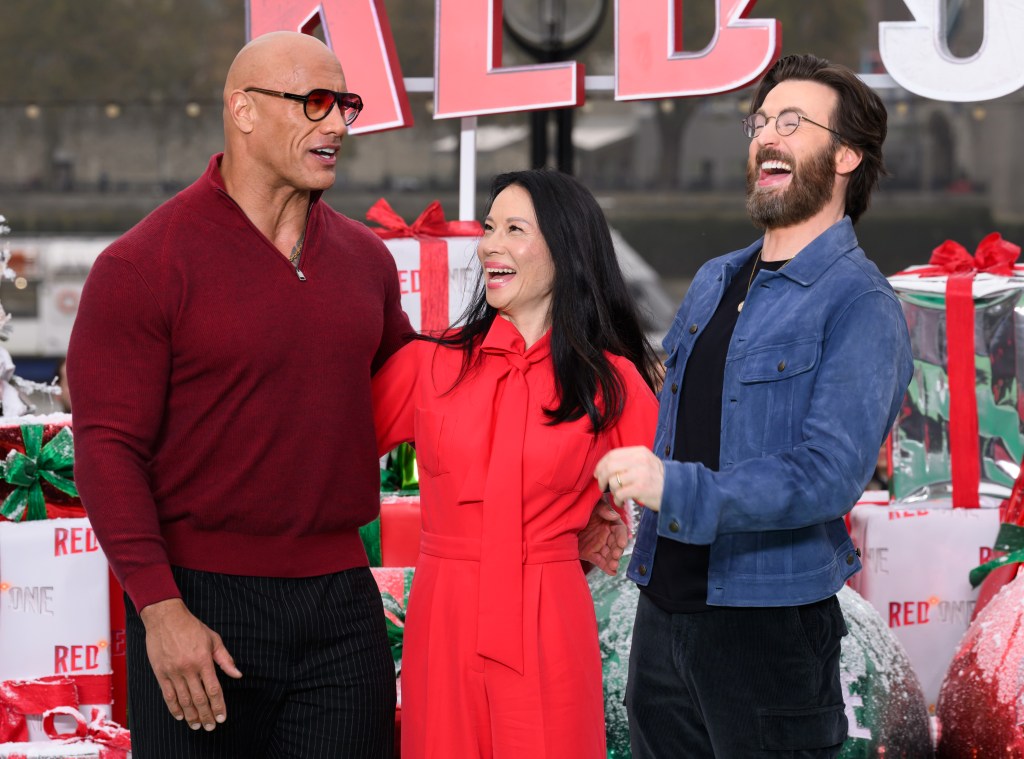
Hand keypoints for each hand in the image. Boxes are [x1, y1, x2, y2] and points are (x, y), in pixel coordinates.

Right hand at [140, 598, 242, 730]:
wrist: (165, 618)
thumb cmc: (192, 627)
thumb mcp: (213, 639)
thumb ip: (225, 659)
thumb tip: (238, 674)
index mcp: (204, 660)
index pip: (213, 689)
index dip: (218, 705)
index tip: (222, 717)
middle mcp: (188, 669)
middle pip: (199, 698)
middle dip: (206, 715)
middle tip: (211, 726)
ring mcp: (173, 672)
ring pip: (183, 700)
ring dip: (191, 715)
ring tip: (197, 726)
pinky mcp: (160, 673)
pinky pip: (168, 695)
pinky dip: (174, 708)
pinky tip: (181, 716)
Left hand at [578, 497, 627, 574]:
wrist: (559, 519)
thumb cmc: (578, 507)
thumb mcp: (592, 505)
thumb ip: (603, 509)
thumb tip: (616, 516)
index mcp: (608, 522)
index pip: (619, 530)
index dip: (622, 537)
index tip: (621, 543)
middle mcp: (605, 534)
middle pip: (615, 544)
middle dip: (617, 551)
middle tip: (616, 555)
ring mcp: (598, 545)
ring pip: (609, 554)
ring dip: (613, 560)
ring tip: (613, 566)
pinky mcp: (590, 553)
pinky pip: (600, 561)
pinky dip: (606, 567)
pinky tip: (611, 572)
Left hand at [595, 446, 664, 511]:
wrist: (675, 491)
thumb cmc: (657, 479)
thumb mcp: (645, 463)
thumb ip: (627, 461)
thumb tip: (604, 467)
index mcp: (639, 452)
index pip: (613, 454)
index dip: (601, 464)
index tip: (598, 473)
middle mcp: (640, 460)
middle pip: (610, 466)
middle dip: (602, 478)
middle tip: (602, 486)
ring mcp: (640, 474)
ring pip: (613, 481)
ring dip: (612, 491)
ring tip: (618, 495)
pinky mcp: (640, 488)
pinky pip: (619, 493)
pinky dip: (617, 500)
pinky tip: (622, 502)